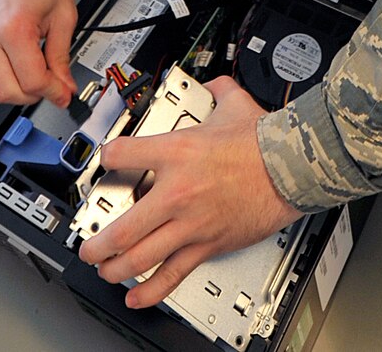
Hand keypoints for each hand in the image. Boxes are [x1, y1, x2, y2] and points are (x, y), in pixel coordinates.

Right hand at [0, 0, 77, 107]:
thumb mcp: (64, 15)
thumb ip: (61, 56)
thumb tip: (63, 85)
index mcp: (14, 27)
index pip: (31, 80)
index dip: (52, 92)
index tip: (65, 94)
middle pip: (6, 92)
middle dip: (34, 96)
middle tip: (55, 88)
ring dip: (20, 89)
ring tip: (43, 74)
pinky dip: (10, 77)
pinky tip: (28, 65)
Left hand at [79, 76, 302, 309]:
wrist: (293, 167)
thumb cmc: (266, 141)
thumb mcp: (234, 104)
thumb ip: (218, 91)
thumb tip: (215, 84)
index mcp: (177, 151)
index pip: (121, 154)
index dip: (106, 158)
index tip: (104, 163)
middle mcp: (176, 191)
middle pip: (120, 226)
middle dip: (96, 241)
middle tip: (88, 243)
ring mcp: (190, 223)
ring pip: (138, 256)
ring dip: (113, 266)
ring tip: (102, 268)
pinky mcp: (207, 244)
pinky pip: (172, 274)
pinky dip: (150, 290)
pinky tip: (135, 296)